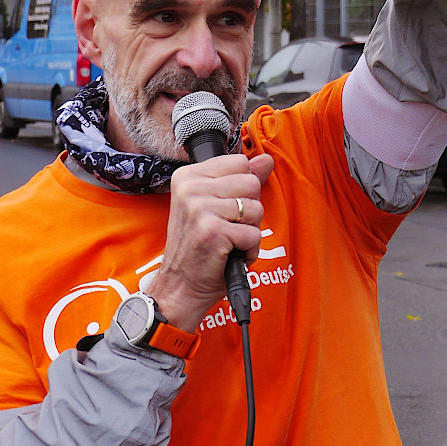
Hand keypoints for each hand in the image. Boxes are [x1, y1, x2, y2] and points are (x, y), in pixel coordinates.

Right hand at [148, 152, 274, 332]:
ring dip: (250, 231)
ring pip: (255, 208)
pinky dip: (249, 250)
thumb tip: (266, 159)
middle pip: (251, 183)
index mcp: (188, 176)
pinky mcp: (213, 231)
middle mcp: (190, 188)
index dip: (241, 189)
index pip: (240, 162)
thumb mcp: (214, 206)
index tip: (223, 209)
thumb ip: (240, 180)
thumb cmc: (198, 247)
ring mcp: (200, 208)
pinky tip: (230, 255)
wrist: (180, 286)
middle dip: (248, 210)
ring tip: (228, 242)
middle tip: (227, 228)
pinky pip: (254, 234)